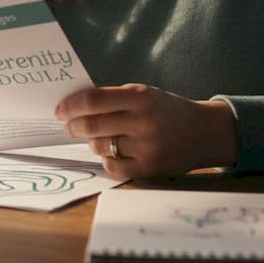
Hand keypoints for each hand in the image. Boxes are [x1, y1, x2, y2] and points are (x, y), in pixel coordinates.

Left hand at [55, 83, 238, 178]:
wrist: (204, 132)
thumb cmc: (166, 109)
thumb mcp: (144, 93)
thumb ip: (113, 98)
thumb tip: (75, 106)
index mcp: (140, 97)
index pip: (93, 100)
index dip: (71, 106)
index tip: (60, 110)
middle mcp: (143, 122)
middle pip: (92, 125)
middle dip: (73, 126)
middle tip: (69, 126)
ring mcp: (147, 147)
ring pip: (100, 147)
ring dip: (92, 142)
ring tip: (99, 137)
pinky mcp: (150, 169)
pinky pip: (112, 166)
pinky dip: (106, 159)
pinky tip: (112, 152)